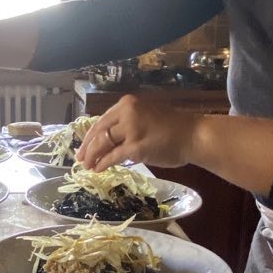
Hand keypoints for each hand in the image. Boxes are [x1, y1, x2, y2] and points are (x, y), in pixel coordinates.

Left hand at [76, 95, 198, 171]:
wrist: (193, 135)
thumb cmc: (173, 127)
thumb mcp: (146, 117)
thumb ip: (127, 124)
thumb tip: (109, 139)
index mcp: (128, 103)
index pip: (101, 120)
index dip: (90, 135)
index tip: (83, 145)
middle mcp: (127, 112)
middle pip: (99, 131)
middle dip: (87, 147)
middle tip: (79, 159)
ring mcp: (131, 129)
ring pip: (103, 144)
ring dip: (92, 156)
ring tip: (87, 166)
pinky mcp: (136, 146)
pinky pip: (113, 156)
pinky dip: (103, 163)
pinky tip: (97, 169)